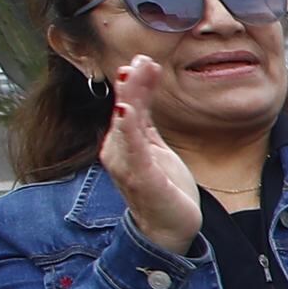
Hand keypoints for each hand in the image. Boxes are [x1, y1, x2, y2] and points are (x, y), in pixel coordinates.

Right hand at [100, 60, 201, 256]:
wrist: (169, 229)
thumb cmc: (162, 188)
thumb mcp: (156, 146)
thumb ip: (147, 119)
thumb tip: (144, 84)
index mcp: (123, 142)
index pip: (128, 106)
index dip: (135, 82)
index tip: (145, 59)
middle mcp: (118, 150)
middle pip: (123, 110)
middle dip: (130, 84)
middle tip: (141, 60)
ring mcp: (126, 164)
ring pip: (125, 124)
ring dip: (128, 97)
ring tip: (133, 74)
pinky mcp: (139, 177)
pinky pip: (132, 148)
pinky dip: (128, 127)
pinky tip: (127, 109)